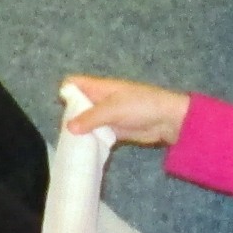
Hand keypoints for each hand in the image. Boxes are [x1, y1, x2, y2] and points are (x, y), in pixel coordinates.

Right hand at [61, 75, 193, 144]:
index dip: (66, 93)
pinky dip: (90, 140)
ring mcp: (106, 115)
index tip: (64, 109)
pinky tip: (85, 148)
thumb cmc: (141, 105)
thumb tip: (69, 128)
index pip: (74, 83)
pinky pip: (96, 134)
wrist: (168, 120)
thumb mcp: (113, 109)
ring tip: (73, 143)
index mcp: (98, 87)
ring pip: (85, 121)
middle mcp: (99, 100)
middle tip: (67, 131)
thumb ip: (91, 118)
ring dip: (79, 131)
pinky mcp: (113, 130)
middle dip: (70, 116)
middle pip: (76, 105)